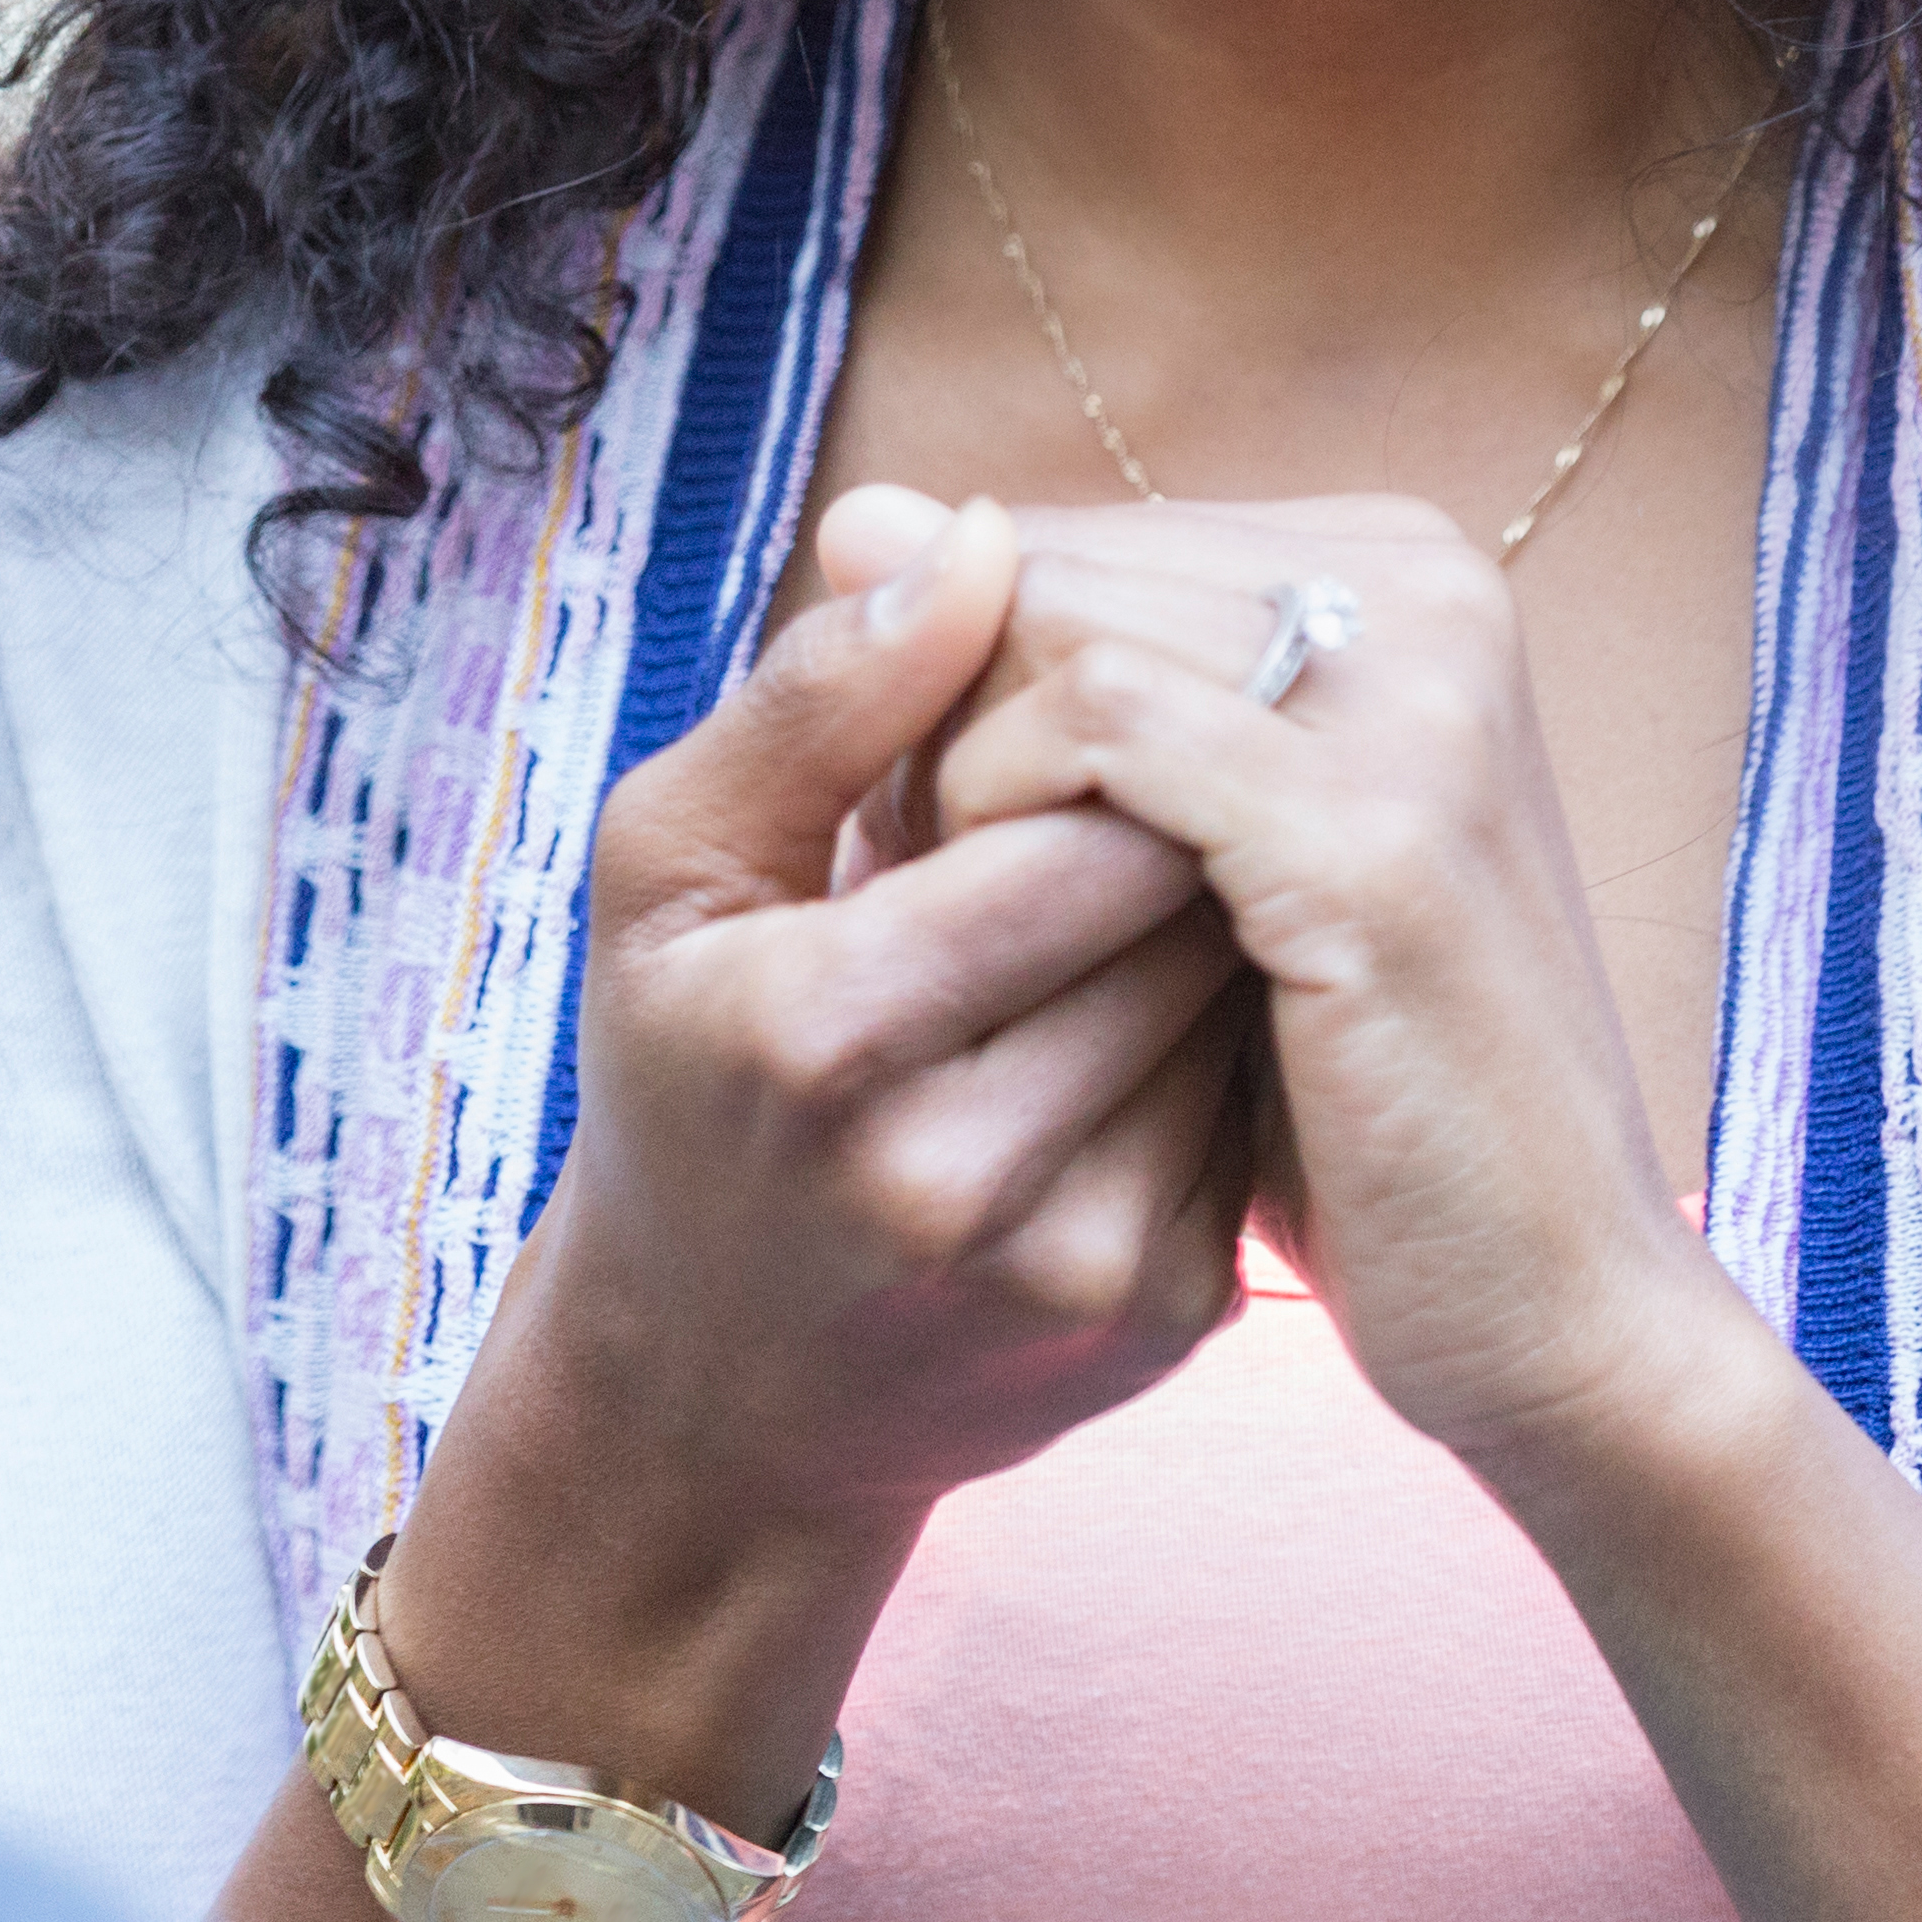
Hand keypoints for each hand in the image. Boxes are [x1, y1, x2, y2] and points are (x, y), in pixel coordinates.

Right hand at [465, 487, 1258, 1557]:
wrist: (718, 1389)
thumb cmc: (685, 1069)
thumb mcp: (669, 870)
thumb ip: (819, 700)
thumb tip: (979, 533)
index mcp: (816, 1038)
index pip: (1065, 830)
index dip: (1099, 740)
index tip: (1077, 705)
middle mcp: (951, 1175)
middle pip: (1175, 912)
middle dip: (1170, 814)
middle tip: (1141, 772)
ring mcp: (1071, 1267)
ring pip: (1233, 1002)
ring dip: (1208, 918)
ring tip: (1139, 887)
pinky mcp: (1159, 1322)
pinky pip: (1251, 1105)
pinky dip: (1218, 1036)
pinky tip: (1137, 1020)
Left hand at [917, 494, 1755, 1479]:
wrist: (1553, 1300)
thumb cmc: (1358, 1090)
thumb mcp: (1212, 849)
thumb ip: (1066, 679)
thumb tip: (860, 516)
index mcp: (1401, 573)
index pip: (1075, 542)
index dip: (962, 694)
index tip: (949, 845)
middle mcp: (1430, 590)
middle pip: (1052, 569)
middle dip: (945, 733)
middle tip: (932, 898)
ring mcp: (1418, 696)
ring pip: (1054, 627)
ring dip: (960, 784)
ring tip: (963, 932)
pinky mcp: (1374, 826)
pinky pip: (1100, 725)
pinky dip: (1006, 823)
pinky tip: (1003, 950)